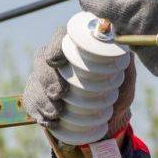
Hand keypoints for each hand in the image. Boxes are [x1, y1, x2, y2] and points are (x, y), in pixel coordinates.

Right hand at [22, 25, 136, 137]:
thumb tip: (121, 45)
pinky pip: (30, 100)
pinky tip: (47, 120)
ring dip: (41, 98)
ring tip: (55, 114)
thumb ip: (125, 61)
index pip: (61, 37)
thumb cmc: (117, 91)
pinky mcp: (39, 95)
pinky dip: (37, 111)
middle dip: (46, 77)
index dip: (55, 45)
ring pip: (34, 81)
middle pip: (42, 59)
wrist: (109, 118)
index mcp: (77, 47)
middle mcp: (58, 58)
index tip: (55, 61)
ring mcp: (45, 77)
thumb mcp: (126, 76)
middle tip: (57, 93)